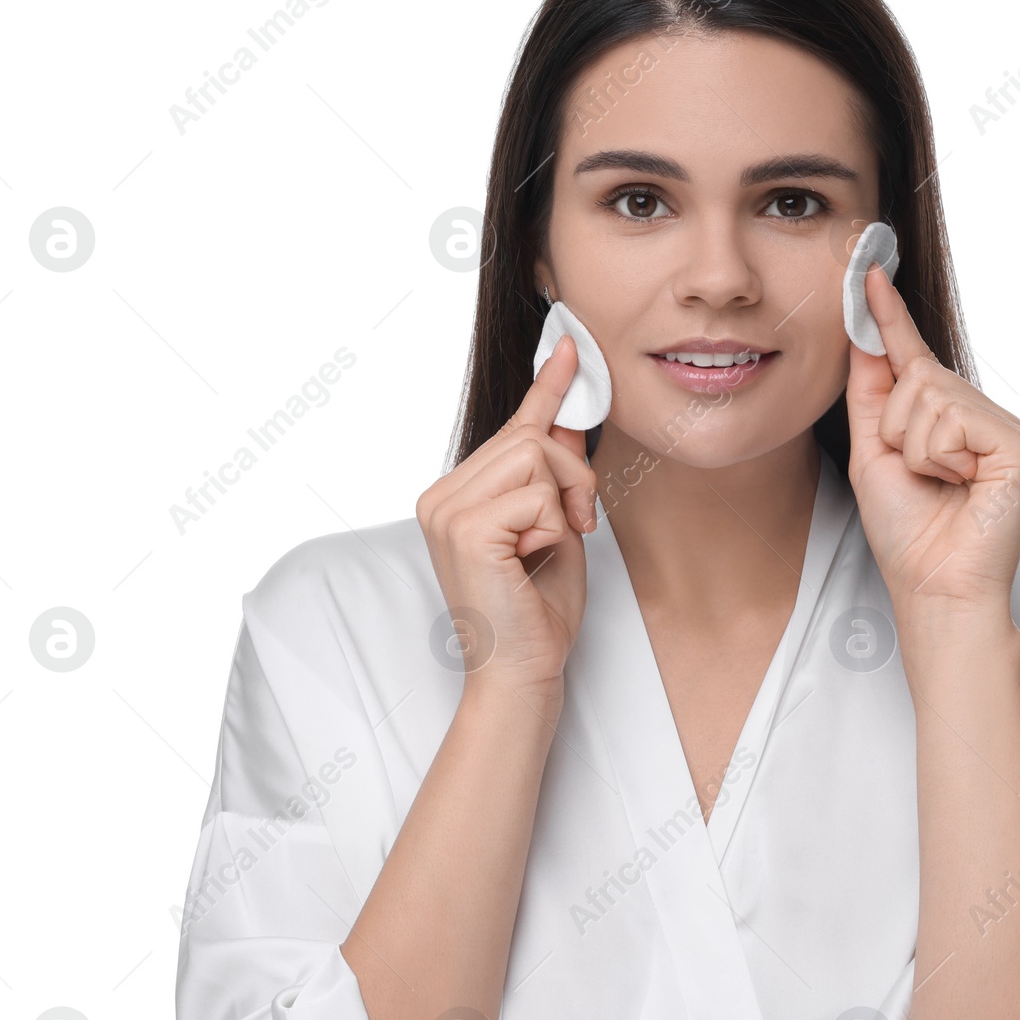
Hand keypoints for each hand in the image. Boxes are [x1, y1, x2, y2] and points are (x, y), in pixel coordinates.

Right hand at [414, 335, 596, 699]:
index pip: (512, 428)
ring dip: (564, 503)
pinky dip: (553, 528)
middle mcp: (442, 495)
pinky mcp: (464, 528)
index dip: (546, 387)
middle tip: (578, 524)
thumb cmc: (538, 610)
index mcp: (457, 493)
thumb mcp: (556, 526)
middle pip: (531, 437)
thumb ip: (555, 475)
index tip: (569, 346)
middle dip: (573, 477)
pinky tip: (532, 560)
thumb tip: (567, 418)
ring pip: (536, 457)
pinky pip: (537, 495)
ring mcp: (446, 509)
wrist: (522, 672)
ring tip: (550, 546)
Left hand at [844, 264, 1019, 618]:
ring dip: (916, 448)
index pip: (911, 355)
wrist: (934, 587)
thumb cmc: (906, 531)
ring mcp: (1004, 428)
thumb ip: (870, 391)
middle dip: (896, 429)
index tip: (868, 268)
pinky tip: (962, 487)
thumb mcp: (874, 451)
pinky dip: (941, 458)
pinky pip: (954, 421)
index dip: (888, 315)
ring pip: (931, 395)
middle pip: (916, 375)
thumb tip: (862, 331)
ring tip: (939, 485)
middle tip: (916, 475)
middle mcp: (979, 415)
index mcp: (945, 417)